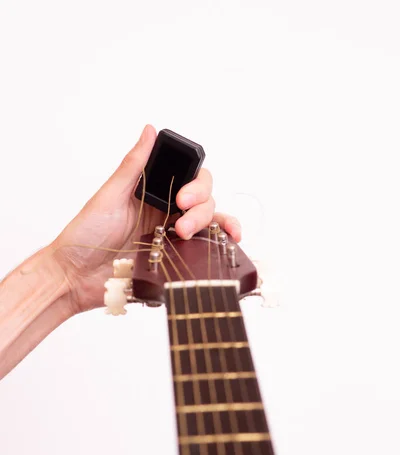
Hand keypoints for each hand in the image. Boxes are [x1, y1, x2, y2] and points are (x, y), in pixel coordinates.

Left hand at [51, 124, 240, 313]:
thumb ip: (134, 165)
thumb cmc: (86, 234)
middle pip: (204, 200)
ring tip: (185, 235)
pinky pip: (206, 249)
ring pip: (209, 222)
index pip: (189, 178)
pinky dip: (223, 241)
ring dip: (210, 224)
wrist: (76, 275)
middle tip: (181, 222)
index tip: (183, 196)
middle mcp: (166, 212)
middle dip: (200, 207)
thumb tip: (149, 130)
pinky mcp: (175, 260)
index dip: (195, 184)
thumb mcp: (111, 195)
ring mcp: (172, 237)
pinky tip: (231, 240)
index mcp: (152, 192)